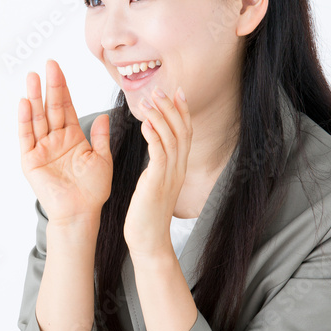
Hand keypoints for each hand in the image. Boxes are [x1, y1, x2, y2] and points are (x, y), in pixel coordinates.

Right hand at [18, 59, 112, 224]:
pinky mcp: (31, 160)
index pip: (66, 107)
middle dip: (49, 86)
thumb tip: (104, 116)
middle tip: (48, 64)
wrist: (81, 213)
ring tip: (32, 77)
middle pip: (51, 107)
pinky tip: (25, 103)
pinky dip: (25, 120)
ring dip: (34, 97)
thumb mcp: (102, 159)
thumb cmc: (92, 190)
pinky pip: (27, 137)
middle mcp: (55, 139)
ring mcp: (41, 148)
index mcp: (72, 137)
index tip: (58, 68)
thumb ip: (101, 137)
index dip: (62, 88)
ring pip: (37, 118)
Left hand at [124, 86, 192, 257]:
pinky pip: (159, 154)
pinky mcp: (158, 183)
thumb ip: (157, 168)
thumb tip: (154, 154)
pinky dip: (154, 136)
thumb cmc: (146, 215)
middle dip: (173, 108)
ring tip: (151, 100)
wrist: (149, 241)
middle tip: (162, 89)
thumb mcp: (153, 185)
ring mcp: (170, 176)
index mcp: (177, 169)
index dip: (182, 112)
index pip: (185, 134)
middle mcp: (178, 170)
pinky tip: (145, 123)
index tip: (178, 92)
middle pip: (182, 132)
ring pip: (171, 139)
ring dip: (161, 117)